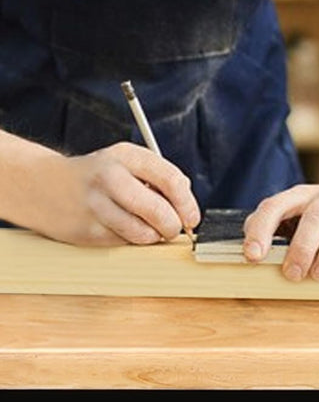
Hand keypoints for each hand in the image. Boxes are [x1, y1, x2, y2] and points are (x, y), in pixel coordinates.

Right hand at [28, 143, 198, 246]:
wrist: (42, 186)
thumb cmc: (96, 174)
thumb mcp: (128, 160)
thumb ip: (159, 175)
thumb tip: (186, 203)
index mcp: (127, 157)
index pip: (170, 179)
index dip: (187, 203)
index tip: (193, 217)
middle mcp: (110, 179)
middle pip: (157, 210)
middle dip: (172, 225)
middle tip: (175, 229)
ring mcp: (96, 207)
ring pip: (141, 233)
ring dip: (152, 237)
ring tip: (150, 229)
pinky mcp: (85, 232)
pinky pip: (121, 244)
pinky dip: (130, 242)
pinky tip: (124, 229)